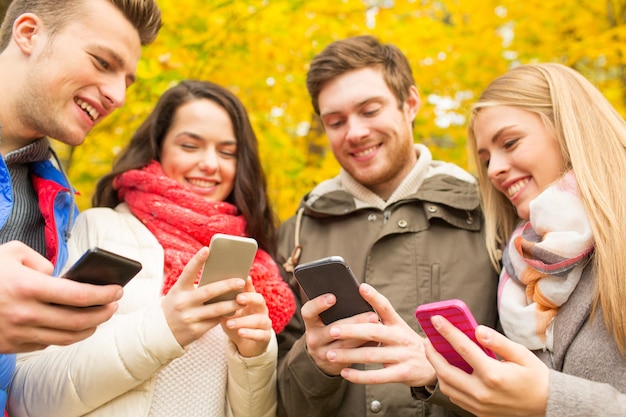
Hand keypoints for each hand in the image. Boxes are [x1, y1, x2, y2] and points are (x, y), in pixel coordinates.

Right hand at [0, 241, 122, 352]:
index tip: (118, 289)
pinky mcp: (11, 346)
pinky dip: (64, 335)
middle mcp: (24, 313)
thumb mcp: (11, 253)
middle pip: (77, 320)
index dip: (103, 294)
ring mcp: (18, 333)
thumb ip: (41, 261)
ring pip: (66, 338)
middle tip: (114, 304)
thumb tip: (61, 278)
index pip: (78, 295)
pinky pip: (46, 344)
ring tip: (100, 317)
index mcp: (27, 287)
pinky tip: (72, 325)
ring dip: (89, 328)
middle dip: (102, 312)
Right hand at [161, 247, 245, 346]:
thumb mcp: (180, 293)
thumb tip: (223, 278)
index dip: (197, 260)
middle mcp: (183, 302)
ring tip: (244, 299)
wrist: (160, 332)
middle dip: (227, 285)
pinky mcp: (195, 331)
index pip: (188, 272)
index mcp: (179, 289)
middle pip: (209, 291)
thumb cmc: (177, 305)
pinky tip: (235, 311)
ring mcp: (189, 317)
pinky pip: (215, 321)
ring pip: (217, 309)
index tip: (207, 249)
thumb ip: (196, 286)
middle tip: (241, 281)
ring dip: (233, 304)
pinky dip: (226, 315)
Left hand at [220, 277, 271, 356]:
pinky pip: (260, 335)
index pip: (251, 289)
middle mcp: (261, 309)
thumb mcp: (229, 312)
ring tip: (230, 323)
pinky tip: (241, 332)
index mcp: (252, 300)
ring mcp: (265, 323)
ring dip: (244, 321)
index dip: (248, 284)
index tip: (243, 278)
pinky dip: (250, 333)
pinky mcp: (265, 336)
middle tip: (238, 298)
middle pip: (259, 300)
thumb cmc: (235, 322)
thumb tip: (209, 292)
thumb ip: (224, 302)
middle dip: (249, 298)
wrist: (245, 343)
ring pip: (259, 319)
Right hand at [301, 290, 379, 375]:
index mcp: (310, 323)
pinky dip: (365, 347)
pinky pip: (352, 356)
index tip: (333, 297)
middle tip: (373, 315)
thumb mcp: (324, 320)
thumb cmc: (328, 329)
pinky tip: (377, 340)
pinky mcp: (335, 365)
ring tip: (379, 327)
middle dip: (354, 322)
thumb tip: (359, 294)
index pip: (308, 312)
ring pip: (345, 345)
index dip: (318, 304)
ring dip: (363, 336)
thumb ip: (335, 310)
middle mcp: (314, 339)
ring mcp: (323, 354)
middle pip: (333, 330)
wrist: (322, 359)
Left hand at [325, 283, 436, 386]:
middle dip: (351, 331)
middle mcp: (400, 337)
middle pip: (373, 332)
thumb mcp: (399, 328)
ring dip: (349, 355)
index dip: (374, 297)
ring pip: (371, 355)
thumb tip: (355, 309)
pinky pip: (377, 376)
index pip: (386, 307)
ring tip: (330, 354)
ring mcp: (402, 356)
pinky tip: (345, 373)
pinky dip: (359, 376)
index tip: (361, 287)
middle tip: (333, 330)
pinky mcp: (402, 373)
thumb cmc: (407, 343)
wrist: (434, 365)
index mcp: (397, 323)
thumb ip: (381, 321)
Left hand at [425, 315, 548, 416]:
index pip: (462, 348)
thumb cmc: (535, 378)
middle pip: (445, 371)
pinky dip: (447, 383)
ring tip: (436, 354)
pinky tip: (449, 371)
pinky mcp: (479, 412)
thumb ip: (498, 342)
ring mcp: (479, 405)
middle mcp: (482, 392)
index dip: (447, 331)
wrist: (547, 406)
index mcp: (493, 375)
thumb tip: (478, 330)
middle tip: (428, 340)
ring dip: (437, 369)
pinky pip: (455, 398)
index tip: (436, 319)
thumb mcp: (522, 355)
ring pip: (447, 387)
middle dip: (432, 354)